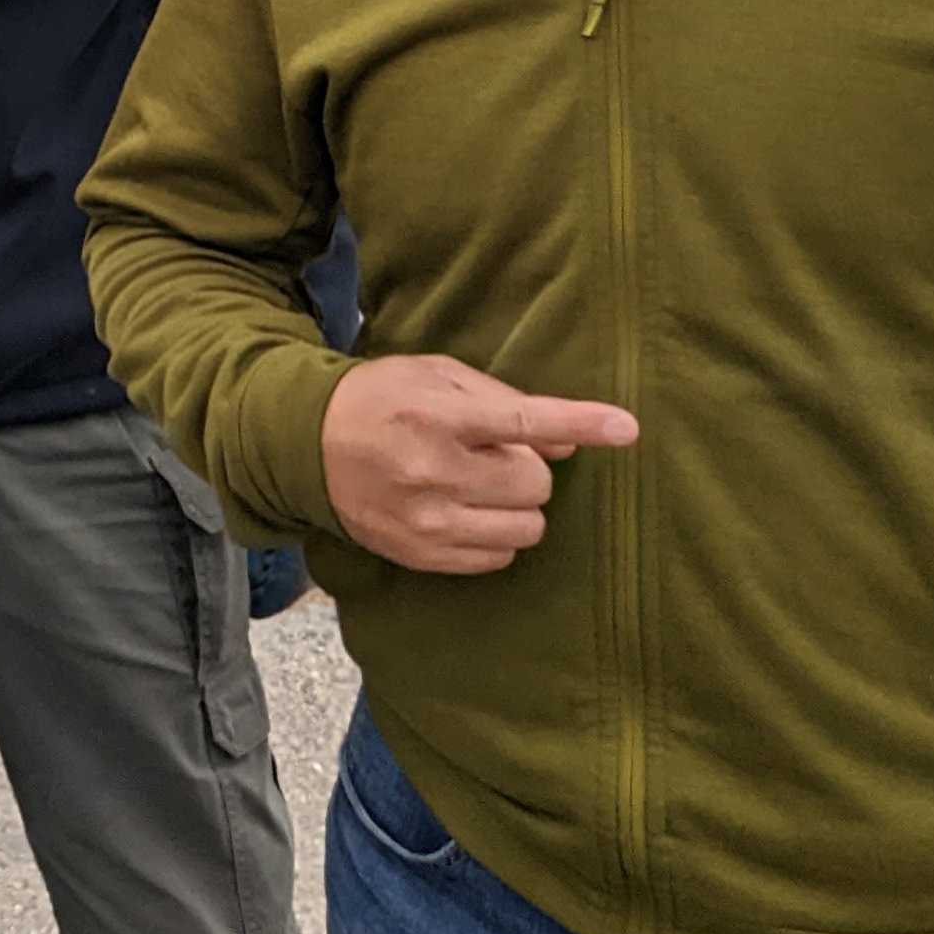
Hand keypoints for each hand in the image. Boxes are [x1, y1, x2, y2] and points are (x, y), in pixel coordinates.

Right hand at [320, 355, 637, 574]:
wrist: (306, 446)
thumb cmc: (380, 400)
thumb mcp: (436, 376)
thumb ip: (504, 401)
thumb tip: (571, 440)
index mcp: (437, 415)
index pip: (524, 421)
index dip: (582, 422)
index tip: (628, 429)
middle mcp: (433, 471)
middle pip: (535, 484)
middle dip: (527, 468)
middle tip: (492, 455)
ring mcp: (427, 520)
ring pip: (525, 528)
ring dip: (516, 506)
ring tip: (479, 486)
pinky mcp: (421, 555)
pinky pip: (498, 557)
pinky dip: (496, 534)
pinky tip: (465, 511)